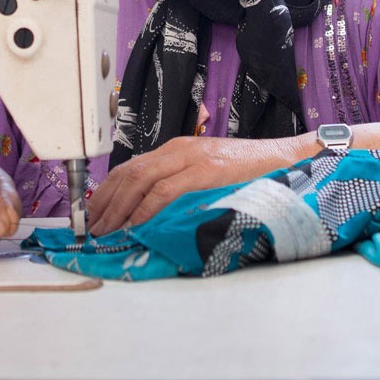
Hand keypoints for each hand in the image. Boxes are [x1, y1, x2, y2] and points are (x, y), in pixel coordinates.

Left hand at [87, 134, 311, 234]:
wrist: (288, 159)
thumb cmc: (250, 173)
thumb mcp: (208, 175)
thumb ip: (182, 186)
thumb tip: (152, 214)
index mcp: (177, 149)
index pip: (130, 167)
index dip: (106, 191)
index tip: (93, 212)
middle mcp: (179, 149)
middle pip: (127, 173)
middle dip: (104, 202)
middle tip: (92, 227)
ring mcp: (192, 158)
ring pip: (139, 180)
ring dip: (118, 208)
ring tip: (106, 230)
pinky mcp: (206, 171)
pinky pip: (165, 191)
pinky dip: (145, 209)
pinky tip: (135, 225)